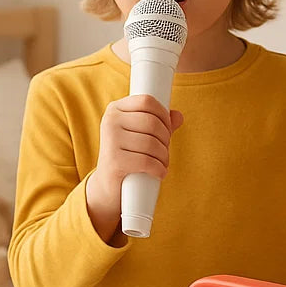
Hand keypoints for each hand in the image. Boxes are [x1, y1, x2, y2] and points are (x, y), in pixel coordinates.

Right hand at [86, 95, 183, 240]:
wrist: (108, 185)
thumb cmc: (128, 155)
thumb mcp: (142, 135)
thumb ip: (160, 124)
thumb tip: (178, 116)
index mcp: (115, 109)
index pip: (147, 101)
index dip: (164, 115)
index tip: (167, 129)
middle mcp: (110, 121)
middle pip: (152, 123)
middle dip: (166, 139)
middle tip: (164, 151)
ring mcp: (110, 140)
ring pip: (152, 144)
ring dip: (164, 156)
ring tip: (161, 163)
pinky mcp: (114, 161)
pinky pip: (147, 162)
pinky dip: (159, 169)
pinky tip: (159, 172)